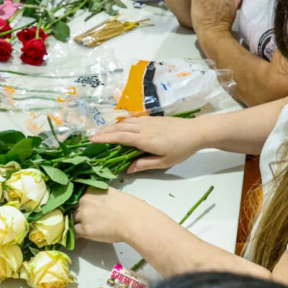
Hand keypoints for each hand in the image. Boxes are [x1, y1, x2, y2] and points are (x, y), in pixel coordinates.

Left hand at [75, 187, 155, 243]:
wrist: (133, 220)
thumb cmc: (130, 207)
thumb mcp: (113, 194)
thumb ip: (102, 196)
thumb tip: (101, 202)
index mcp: (92, 190)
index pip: (81, 198)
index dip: (83, 205)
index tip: (86, 210)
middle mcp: (84, 201)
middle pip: (75, 208)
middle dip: (80, 214)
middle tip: (88, 221)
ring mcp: (83, 215)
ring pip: (74, 220)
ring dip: (78, 224)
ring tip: (85, 229)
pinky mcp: (84, 229)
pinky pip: (75, 232)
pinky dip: (77, 235)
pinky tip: (80, 237)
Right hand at [90, 116, 206, 172]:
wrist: (196, 131)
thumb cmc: (181, 149)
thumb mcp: (165, 161)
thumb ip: (145, 164)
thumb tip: (128, 169)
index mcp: (145, 140)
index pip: (120, 137)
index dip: (105, 138)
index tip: (93, 140)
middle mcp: (143, 128)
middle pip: (119, 128)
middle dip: (104, 132)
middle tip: (92, 137)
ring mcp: (147, 121)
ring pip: (125, 122)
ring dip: (111, 126)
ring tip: (102, 132)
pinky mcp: (151, 118)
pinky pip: (132, 119)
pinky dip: (121, 122)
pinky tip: (118, 126)